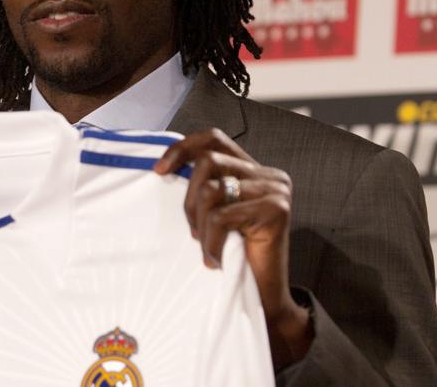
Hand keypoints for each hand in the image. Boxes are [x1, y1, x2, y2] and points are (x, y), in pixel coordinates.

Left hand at [154, 128, 312, 366]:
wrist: (265, 298)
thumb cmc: (235, 257)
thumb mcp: (215, 215)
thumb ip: (205, 188)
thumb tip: (165, 168)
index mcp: (254, 170)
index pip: (215, 139)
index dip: (184, 148)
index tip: (159, 170)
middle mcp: (269, 174)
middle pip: (208, 161)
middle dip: (189, 197)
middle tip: (193, 231)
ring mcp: (276, 189)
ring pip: (211, 189)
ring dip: (200, 223)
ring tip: (206, 246)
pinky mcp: (277, 210)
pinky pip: (222, 217)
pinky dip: (211, 241)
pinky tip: (216, 259)